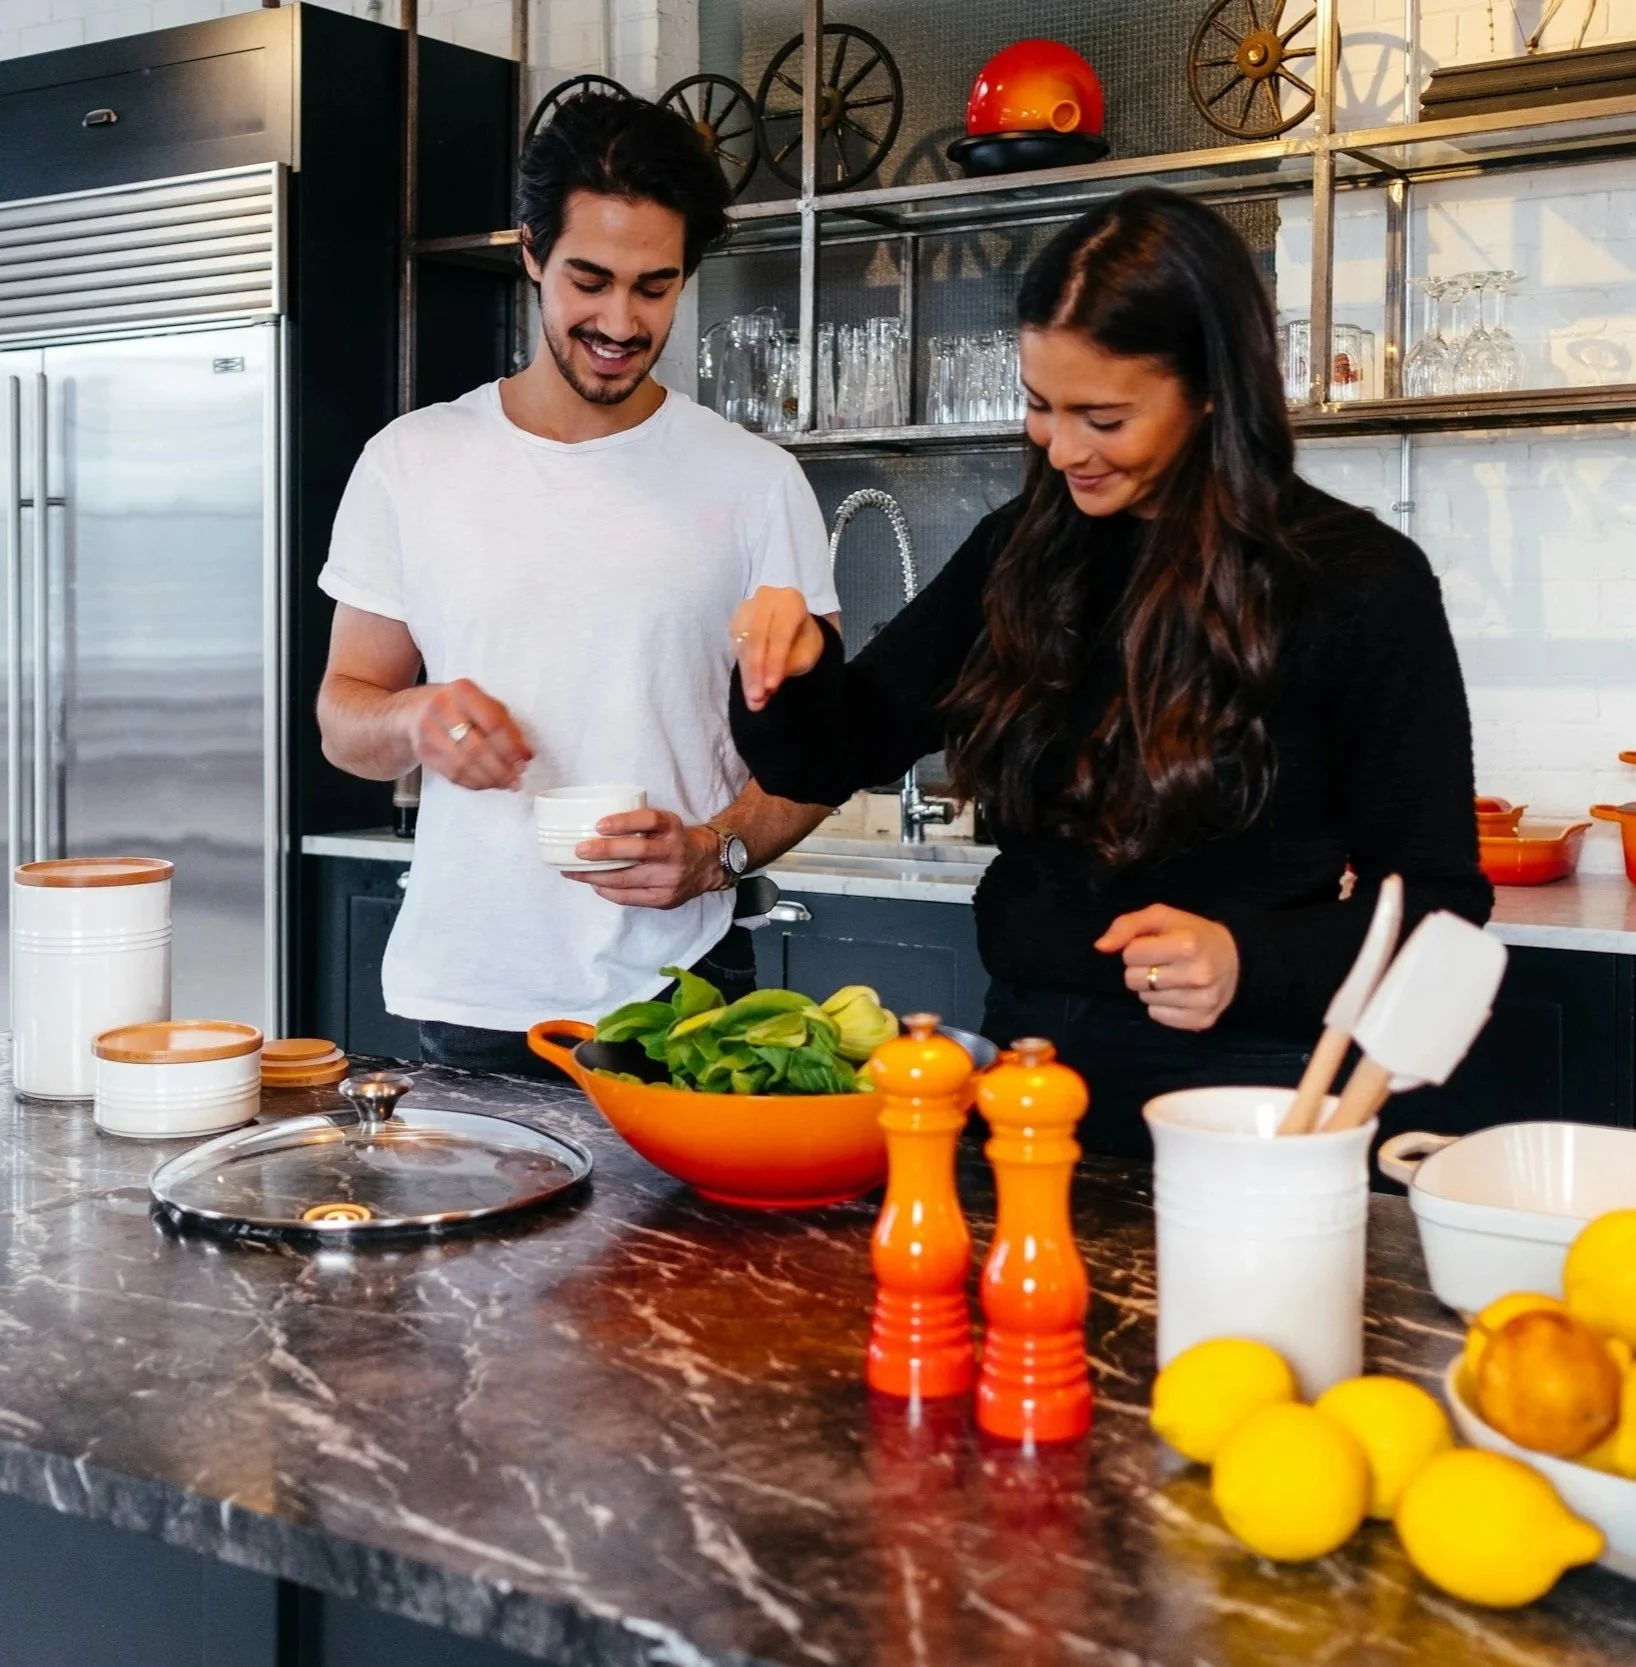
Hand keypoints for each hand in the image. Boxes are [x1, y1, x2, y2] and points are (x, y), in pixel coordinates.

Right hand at [405, 680, 531, 790]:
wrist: (413, 711)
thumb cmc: (457, 706)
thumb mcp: (483, 704)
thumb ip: (507, 726)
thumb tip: (525, 754)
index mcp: (463, 691)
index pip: (493, 723)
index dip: (511, 747)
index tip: (523, 761)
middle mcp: (442, 709)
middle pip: (477, 748)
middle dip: (501, 769)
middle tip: (516, 779)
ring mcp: (429, 731)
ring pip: (464, 765)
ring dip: (489, 779)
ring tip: (505, 784)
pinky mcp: (423, 752)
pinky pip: (452, 774)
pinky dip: (473, 783)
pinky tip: (486, 783)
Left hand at [564, 810, 725, 908]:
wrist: (706, 865)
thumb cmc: (674, 840)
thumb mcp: (665, 824)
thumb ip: (639, 825)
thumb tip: (592, 827)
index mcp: (672, 828)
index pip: (650, 820)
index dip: (624, 822)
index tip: (599, 824)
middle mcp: (674, 852)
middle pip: (638, 851)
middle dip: (604, 852)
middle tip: (579, 850)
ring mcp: (670, 878)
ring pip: (627, 879)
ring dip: (596, 876)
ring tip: (574, 871)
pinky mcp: (664, 899)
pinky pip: (630, 898)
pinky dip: (608, 891)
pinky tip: (594, 884)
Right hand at [730, 587, 826, 711]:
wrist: (794, 629)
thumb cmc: (803, 639)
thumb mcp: (805, 653)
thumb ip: (786, 668)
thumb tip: (762, 694)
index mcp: (789, 601)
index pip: (779, 633)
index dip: (774, 661)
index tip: (771, 687)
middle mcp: (764, 599)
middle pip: (756, 637)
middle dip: (756, 671)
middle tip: (757, 698)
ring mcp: (746, 609)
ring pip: (742, 645)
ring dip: (747, 675)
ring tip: (754, 699)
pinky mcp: (735, 623)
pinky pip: (735, 649)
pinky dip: (743, 671)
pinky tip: (750, 688)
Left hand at [1096, 905, 1240, 1032]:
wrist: (1236, 959)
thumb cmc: (1192, 934)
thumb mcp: (1161, 917)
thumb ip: (1126, 926)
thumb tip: (1100, 947)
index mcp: (1187, 945)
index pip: (1130, 954)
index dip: (1136, 948)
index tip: (1153, 945)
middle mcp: (1197, 975)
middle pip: (1133, 980)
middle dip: (1141, 969)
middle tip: (1162, 962)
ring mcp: (1202, 1001)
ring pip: (1145, 999)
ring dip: (1151, 988)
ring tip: (1172, 976)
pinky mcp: (1201, 1020)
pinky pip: (1158, 1016)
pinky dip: (1162, 1005)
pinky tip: (1178, 992)